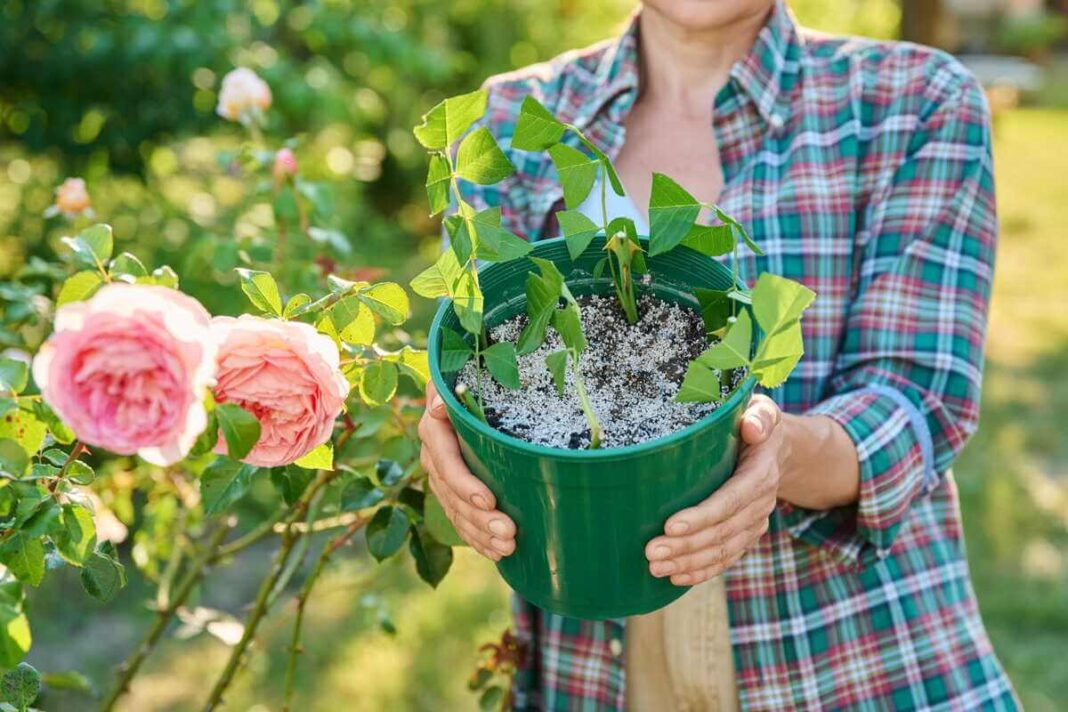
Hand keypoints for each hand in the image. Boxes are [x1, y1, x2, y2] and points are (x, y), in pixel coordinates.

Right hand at [418, 381, 516, 560]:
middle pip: (452, 494)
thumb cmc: (475, 378)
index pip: (445, 462)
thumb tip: (437, 407)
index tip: (489, 501)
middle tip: (510, 534)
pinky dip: (477, 538)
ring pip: (456, 512)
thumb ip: (447, 391)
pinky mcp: (451, 490)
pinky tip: (497, 554)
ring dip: (480, 534)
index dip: (464, 484)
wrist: (473, 386)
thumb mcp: (461, 377)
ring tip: (508, 548)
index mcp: (434, 428)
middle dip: (479, 519)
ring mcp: (440, 475)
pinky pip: (459, 519)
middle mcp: (432, 454)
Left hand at [645, 394, 787, 585]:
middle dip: (687, 545)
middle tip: (651, 552)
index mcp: (761, 472)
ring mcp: (755, 521)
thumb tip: (751, 428)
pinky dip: (702, 570)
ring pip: (723, 549)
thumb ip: (759, 416)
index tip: (671, 525)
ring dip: (689, 562)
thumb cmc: (755, 421)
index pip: (732, 499)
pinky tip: (676, 577)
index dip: (703, 515)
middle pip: (723, 530)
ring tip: (654, 567)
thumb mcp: (761, 409)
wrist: (778, 447)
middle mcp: (762, 501)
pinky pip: (726, 557)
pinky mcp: (746, 533)